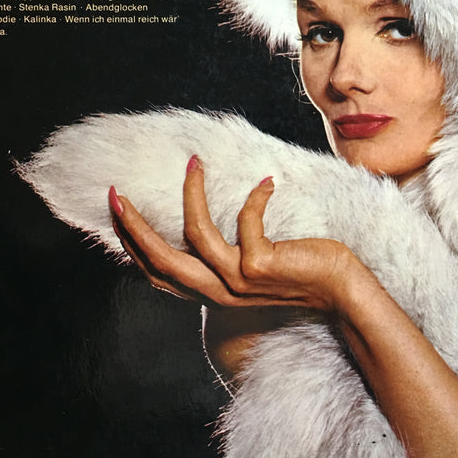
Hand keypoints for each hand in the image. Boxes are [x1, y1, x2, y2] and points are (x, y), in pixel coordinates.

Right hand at [109, 154, 357, 310]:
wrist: (342, 291)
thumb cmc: (300, 272)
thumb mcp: (253, 268)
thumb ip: (227, 255)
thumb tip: (202, 221)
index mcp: (213, 293)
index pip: (159, 274)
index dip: (134, 246)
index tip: (118, 215)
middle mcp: (220, 292)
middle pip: (161, 260)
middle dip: (134, 226)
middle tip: (116, 194)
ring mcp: (239, 281)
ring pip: (196, 235)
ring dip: (190, 194)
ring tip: (194, 163)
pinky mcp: (261, 265)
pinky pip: (246, 220)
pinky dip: (253, 197)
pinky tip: (265, 183)